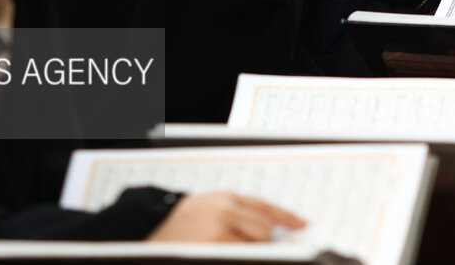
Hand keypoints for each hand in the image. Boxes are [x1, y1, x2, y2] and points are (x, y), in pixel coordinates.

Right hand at [145, 191, 306, 241]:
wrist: (152, 229)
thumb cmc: (185, 221)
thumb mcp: (211, 206)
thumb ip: (239, 212)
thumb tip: (270, 227)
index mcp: (226, 199)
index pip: (264, 206)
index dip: (286, 216)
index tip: (302, 224)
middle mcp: (224, 212)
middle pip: (264, 228)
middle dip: (266, 239)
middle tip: (261, 242)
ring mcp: (217, 233)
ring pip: (253, 246)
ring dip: (251, 250)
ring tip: (238, 247)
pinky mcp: (213, 250)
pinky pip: (239, 255)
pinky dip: (241, 255)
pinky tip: (232, 252)